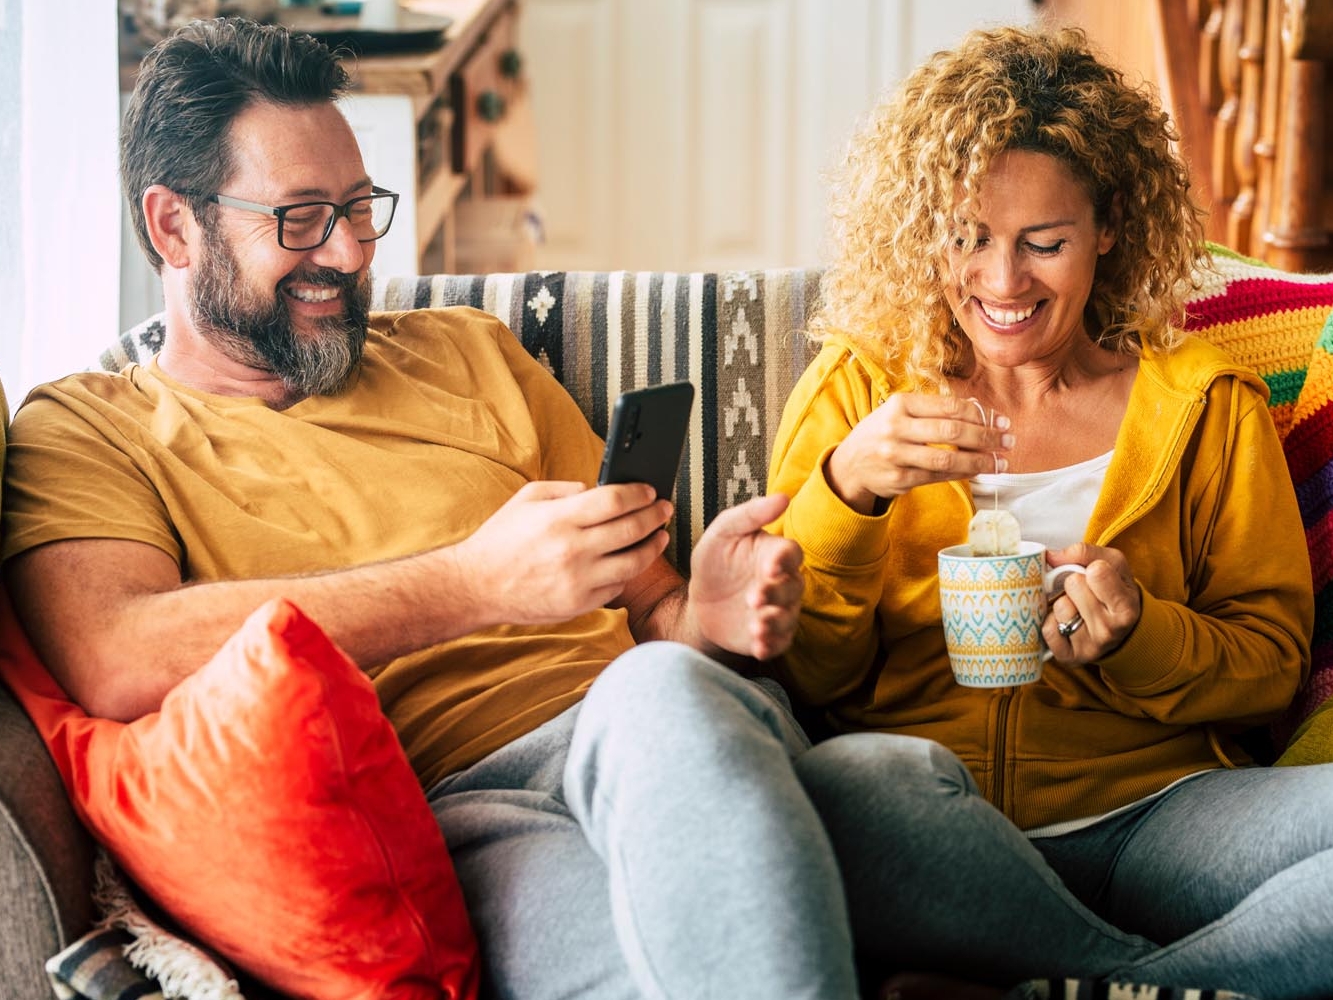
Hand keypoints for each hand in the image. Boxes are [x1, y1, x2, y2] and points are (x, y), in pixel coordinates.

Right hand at [447, 480, 672, 625]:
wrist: (477, 586)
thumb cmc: (501, 539)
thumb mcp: (527, 499)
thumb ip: (567, 490)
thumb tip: (600, 490)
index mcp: (559, 519)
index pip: (614, 501)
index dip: (639, 494)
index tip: (650, 491)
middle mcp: (572, 550)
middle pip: (631, 529)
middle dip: (655, 516)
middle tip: (664, 509)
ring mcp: (578, 581)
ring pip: (633, 562)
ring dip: (652, 547)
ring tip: (660, 536)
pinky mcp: (579, 604)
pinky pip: (617, 586)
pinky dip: (628, 572)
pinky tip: (631, 560)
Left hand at [687, 493, 804, 659]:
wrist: (700, 601)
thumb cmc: (716, 561)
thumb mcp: (723, 532)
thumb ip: (749, 514)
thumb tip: (783, 497)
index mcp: (774, 554)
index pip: (791, 554)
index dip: (784, 560)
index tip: (770, 565)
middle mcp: (783, 582)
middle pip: (792, 587)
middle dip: (775, 593)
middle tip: (753, 598)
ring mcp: (779, 610)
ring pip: (788, 616)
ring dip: (775, 621)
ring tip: (757, 625)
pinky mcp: (770, 635)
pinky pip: (778, 642)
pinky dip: (771, 645)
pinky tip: (759, 645)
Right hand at [825, 393, 1013, 512]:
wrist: (850, 464)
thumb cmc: (883, 433)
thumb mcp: (900, 413)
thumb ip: (934, 412)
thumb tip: (982, 416)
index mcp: (900, 404)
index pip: (949, 407)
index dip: (981, 414)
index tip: (1002, 422)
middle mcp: (895, 428)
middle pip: (951, 432)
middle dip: (986, 437)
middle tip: (1008, 441)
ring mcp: (895, 455)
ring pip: (948, 459)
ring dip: (979, 461)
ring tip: (1000, 462)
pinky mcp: (898, 479)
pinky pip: (938, 477)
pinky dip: (962, 474)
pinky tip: (977, 471)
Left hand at [1042, 543, 1140, 662]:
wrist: (1122, 630)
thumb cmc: (1115, 591)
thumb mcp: (1113, 565)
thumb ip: (1084, 552)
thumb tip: (1050, 556)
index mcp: (1126, 607)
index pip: (1096, 572)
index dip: (1092, 568)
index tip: (1097, 575)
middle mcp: (1111, 631)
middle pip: (1073, 585)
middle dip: (1076, 583)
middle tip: (1087, 593)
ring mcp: (1090, 647)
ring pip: (1060, 607)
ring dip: (1063, 603)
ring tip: (1078, 608)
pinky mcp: (1069, 657)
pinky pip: (1047, 629)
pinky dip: (1052, 622)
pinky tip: (1066, 623)